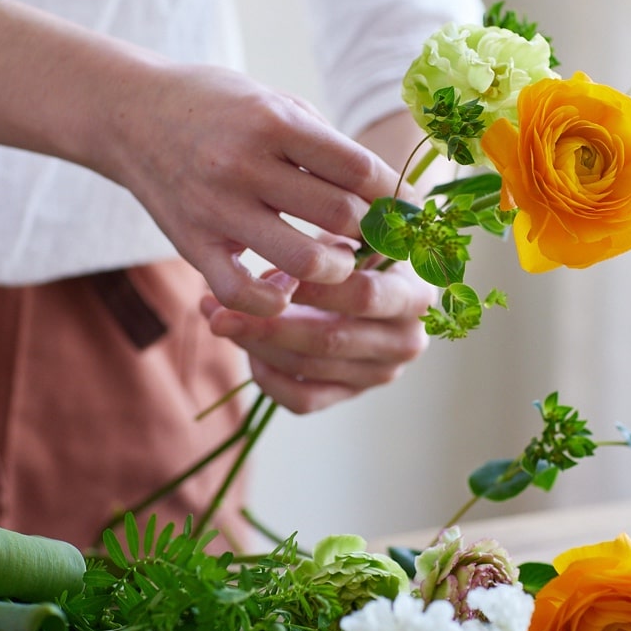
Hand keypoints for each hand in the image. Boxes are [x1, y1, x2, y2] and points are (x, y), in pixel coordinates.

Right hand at [113, 63, 402, 316]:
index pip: (359, 169)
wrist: (130, 113)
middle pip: (340, 216)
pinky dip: (273, 301)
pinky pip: (243, 293)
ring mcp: (217, 208)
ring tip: (338, 262)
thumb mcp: (275, 102)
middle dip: (373, 234)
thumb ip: (326, 145)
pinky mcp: (192, 243)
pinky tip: (285, 288)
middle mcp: (247, 165)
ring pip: (305, 261)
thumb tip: (387, 192)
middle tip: (379, 240)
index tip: (413, 211)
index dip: (396, 195)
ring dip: (336, 270)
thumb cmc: (217, 106)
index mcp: (275, 122)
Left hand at [199, 262, 433, 413]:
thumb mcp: (350, 231)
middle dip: (267, 324)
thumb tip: (277, 276)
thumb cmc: (355, 245)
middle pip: (330, 340)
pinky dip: (268, 377)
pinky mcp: (351, 394)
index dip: (312, 286)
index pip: (363, 296)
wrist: (366, 273)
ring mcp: (380, 373)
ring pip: (309, 368)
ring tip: (217, 317)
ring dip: (255, 343)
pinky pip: (302, 399)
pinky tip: (248, 349)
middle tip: (215, 308)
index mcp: (415, 294)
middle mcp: (407, 340)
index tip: (265, 272)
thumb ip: (329, 245)